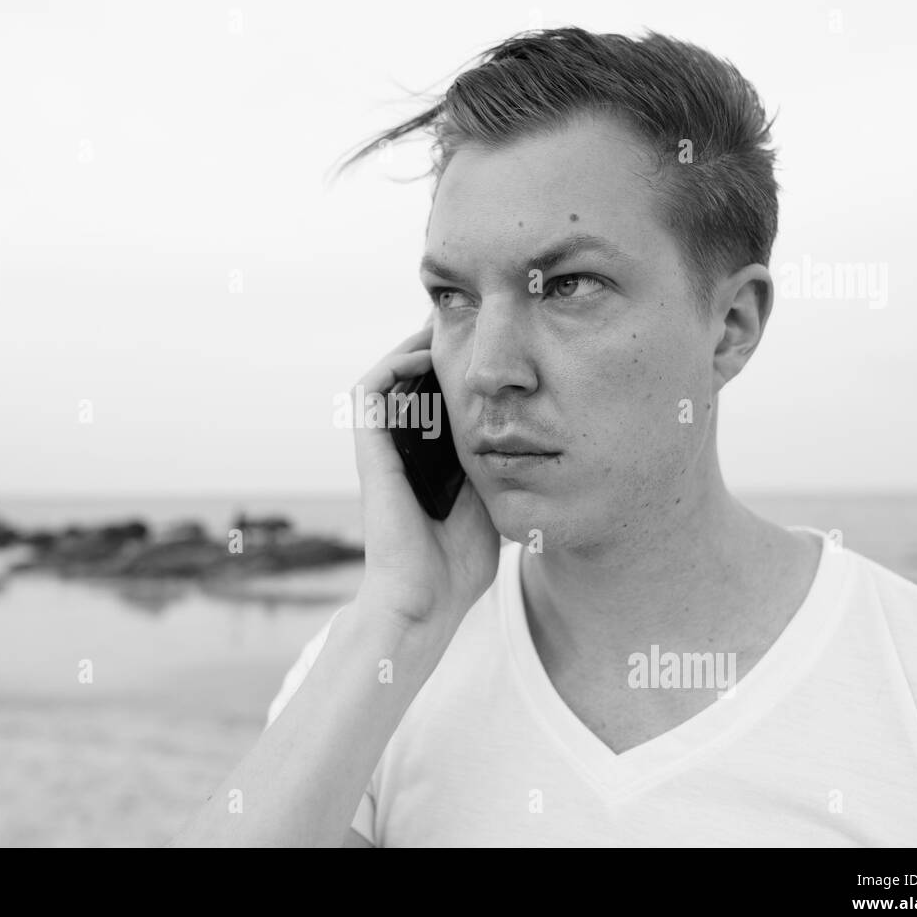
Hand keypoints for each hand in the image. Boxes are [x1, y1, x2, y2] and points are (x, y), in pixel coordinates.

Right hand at [349, 315, 500, 635]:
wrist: (427, 597)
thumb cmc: (462, 560)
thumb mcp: (496, 495)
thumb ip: (507, 463)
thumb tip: (546, 432)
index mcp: (431, 455)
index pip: (443, 394)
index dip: (463, 365)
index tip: (495, 342)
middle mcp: (404, 445)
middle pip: (417, 377)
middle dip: (444, 346)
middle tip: (474, 319)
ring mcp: (384, 446)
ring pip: (392, 373)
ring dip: (417, 345)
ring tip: (450, 325)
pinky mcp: (369, 449)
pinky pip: (371, 390)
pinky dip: (394, 364)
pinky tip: (426, 355)